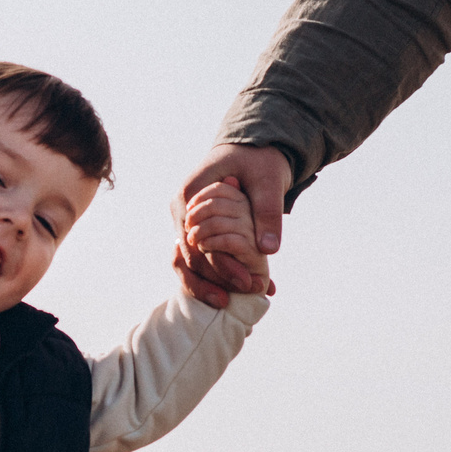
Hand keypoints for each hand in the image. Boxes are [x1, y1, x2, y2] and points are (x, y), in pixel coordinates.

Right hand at [171, 144, 289, 304]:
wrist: (253, 149)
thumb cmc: (259, 161)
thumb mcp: (269, 182)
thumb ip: (267, 214)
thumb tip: (269, 249)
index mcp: (190, 194)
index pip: (196, 241)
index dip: (219, 266)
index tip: (245, 283)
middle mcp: (181, 209)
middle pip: (189, 256)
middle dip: (215, 280)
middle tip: (244, 297)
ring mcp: (185, 220)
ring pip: (189, 261)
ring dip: (209, 282)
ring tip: (231, 302)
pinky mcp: (194, 228)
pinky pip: (198, 256)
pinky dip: (214, 273)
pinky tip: (232, 290)